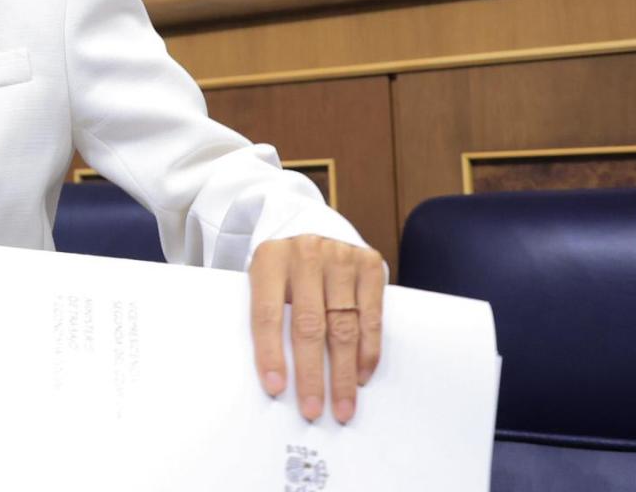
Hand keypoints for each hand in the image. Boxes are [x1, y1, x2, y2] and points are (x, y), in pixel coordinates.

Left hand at [248, 235, 384, 423]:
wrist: (312, 226)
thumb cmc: (284, 267)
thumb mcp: (264, 279)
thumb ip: (268, 314)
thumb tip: (275, 375)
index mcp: (269, 258)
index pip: (267, 313)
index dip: (270, 353)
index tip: (275, 387)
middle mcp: (306, 254)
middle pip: (309, 324)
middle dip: (312, 373)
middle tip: (312, 409)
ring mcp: (341, 257)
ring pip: (343, 325)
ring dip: (343, 372)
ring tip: (342, 405)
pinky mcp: (369, 264)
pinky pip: (371, 316)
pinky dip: (367, 351)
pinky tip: (361, 375)